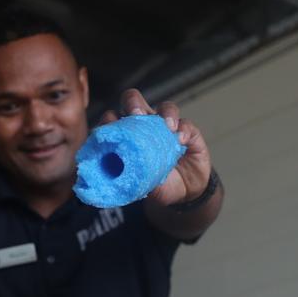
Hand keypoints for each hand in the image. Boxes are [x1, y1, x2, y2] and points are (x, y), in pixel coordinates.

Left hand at [99, 87, 211, 206]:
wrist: (183, 195)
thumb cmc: (157, 186)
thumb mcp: (139, 187)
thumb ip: (128, 179)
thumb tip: (112, 181)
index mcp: (127, 137)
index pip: (113, 119)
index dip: (109, 120)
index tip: (110, 129)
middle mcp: (145, 126)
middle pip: (135, 102)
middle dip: (133, 104)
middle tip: (136, 115)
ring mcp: (167, 127)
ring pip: (164, 108)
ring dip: (164, 114)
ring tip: (167, 127)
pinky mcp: (188, 132)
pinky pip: (186, 124)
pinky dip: (184, 129)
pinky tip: (181, 140)